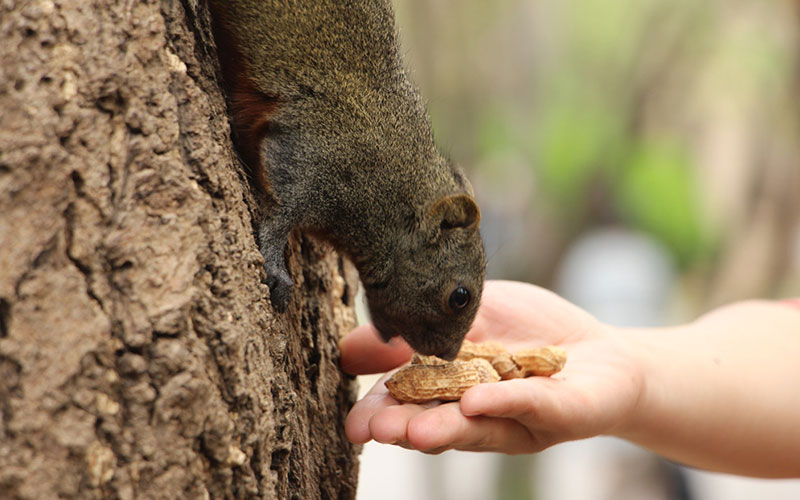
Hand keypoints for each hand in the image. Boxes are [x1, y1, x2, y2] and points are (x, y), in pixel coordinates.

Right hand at [341, 280, 644, 453]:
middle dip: (405, 426)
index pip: (409, 402)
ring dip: (444, 428)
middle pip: (438, 421)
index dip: (381, 413)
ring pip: (479, 426)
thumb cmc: (531, 331)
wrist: (603, 351)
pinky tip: (476, 402)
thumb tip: (347, 347)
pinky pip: (533, 405)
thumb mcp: (466, 317)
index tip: (353, 425)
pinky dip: (504, 403)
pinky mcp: (562, 412)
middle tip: (374, 431)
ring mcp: (520, 417)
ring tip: (412, 432)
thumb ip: (417, 330)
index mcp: (452, 389)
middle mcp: (481, 412)